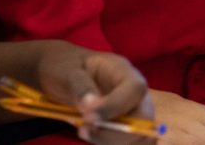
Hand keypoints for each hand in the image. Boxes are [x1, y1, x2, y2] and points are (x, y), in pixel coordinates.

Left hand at [33, 44, 153, 144]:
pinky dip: (111, 144)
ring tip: (84, 132)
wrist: (60, 72)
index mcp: (122, 70)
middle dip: (116, 133)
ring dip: (112, 141)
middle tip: (84, 130)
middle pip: (144, 117)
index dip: (116, 106)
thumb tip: (90, 107)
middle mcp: (132, 92)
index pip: (135, 89)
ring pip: (139, 136)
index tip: (87, 117)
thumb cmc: (64, 67)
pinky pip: (128, 142)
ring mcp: (130, 110)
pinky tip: (92, 137)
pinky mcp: (122, 125)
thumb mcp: (67, 72)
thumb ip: (80, 87)